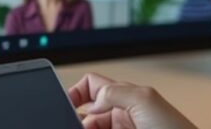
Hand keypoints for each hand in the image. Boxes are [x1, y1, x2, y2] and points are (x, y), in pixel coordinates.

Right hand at [68, 73, 198, 128]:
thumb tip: (91, 102)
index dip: (76, 92)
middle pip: (86, 115)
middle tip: (70, 126)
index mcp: (126, 96)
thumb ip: (115, 92)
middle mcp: (122, 116)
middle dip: (76, 120)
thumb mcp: (145, 99)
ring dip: (84, 128)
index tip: (64, 105)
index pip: (92, 86)